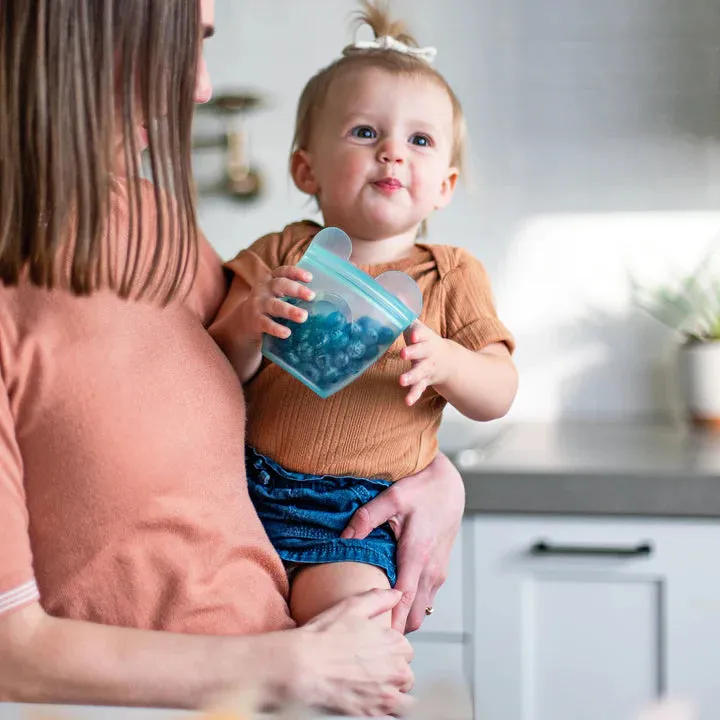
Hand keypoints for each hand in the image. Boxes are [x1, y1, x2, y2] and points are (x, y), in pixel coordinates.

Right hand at [240, 266, 314, 342]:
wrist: (244, 320)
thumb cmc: (269, 305)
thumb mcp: (277, 294)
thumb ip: (292, 292)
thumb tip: (323, 299)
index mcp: (271, 279)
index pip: (283, 271)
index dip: (296, 272)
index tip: (309, 278)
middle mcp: (264, 289)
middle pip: (280, 285)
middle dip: (296, 289)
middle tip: (312, 296)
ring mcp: (258, 304)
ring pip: (275, 305)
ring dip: (290, 310)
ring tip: (303, 316)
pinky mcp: (255, 320)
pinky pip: (266, 324)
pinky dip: (276, 328)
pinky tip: (287, 333)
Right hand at [287, 589, 414, 716]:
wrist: (302, 668)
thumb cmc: (323, 637)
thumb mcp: (351, 607)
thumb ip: (379, 599)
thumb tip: (397, 594)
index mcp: (394, 642)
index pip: (405, 649)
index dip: (390, 650)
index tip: (376, 653)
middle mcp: (396, 668)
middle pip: (406, 672)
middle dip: (392, 671)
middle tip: (370, 670)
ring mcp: (388, 693)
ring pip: (404, 695)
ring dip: (393, 691)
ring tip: (373, 689)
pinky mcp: (376, 713)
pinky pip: (397, 714)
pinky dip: (390, 709)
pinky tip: (375, 703)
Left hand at [341, 453, 464, 633]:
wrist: (450, 484)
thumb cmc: (422, 489)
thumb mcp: (392, 497)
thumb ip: (366, 518)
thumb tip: (344, 537)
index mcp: (417, 555)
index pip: (404, 601)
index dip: (390, 624)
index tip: (374, 640)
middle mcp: (431, 570)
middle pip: (415, 615)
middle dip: (396, 626)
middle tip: (368, 628)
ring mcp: (438, 572)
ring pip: (423, 609)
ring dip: (405, 616)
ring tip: (378, 616)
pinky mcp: (440, 569)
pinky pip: (426, 598)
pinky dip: (412, 605)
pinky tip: (393, 596)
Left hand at [400, 321, 452, 405]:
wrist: (448, 361)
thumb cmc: (425, 341)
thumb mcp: (418, 327)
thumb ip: (406, 314)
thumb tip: (398, 295)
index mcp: (426, 338)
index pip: (422, 333)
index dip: (417, 332)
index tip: (411, 334)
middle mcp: (427, 353)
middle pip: (421, 352)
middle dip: (413, 352)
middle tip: (403, 354)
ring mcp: (427, 368)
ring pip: (420, 372)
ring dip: (411, 376)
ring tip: (401, 381)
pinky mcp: (424, 381)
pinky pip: (419, 388)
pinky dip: (414, 394)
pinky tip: (407, 401)